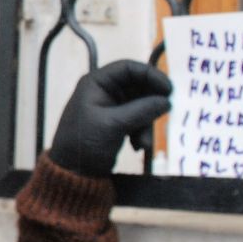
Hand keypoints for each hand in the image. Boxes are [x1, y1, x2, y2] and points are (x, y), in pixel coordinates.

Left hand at [48, 60, 172, 177]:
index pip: (128, 68)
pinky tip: (137, 146)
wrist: (73, 173)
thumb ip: (141, 110)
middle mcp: (104, 91)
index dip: (150, 75)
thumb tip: (167, 101)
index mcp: (96, 83)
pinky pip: (137, 120)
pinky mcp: (117, 123)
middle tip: (166, 112)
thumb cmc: (85, 143)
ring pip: (140, 105)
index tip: (169, 89)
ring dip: (146, 123)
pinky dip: (141, 132)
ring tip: (143, 142)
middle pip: (137, 86)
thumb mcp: (114, 125)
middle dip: (150, 103)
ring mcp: (111, 107)